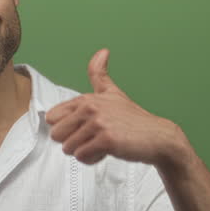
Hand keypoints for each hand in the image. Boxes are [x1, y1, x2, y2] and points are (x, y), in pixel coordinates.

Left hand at [45, 48, 182, 165]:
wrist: (158, 137)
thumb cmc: (133, 119)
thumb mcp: (113, 93)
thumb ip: (100, 74)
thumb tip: (102, 51)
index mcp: (87, 99)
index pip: (52, 117)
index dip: (65, 127)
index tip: (82, 128)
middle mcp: (90, 108)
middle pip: (56, 135)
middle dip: (72, 142)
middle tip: (92, 139)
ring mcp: (98, 123)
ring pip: (68, 148)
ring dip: (84, 152)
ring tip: (101, 145)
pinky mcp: (106, 139)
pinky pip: (82, 156)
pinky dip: (92, 159)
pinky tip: (106, 151)